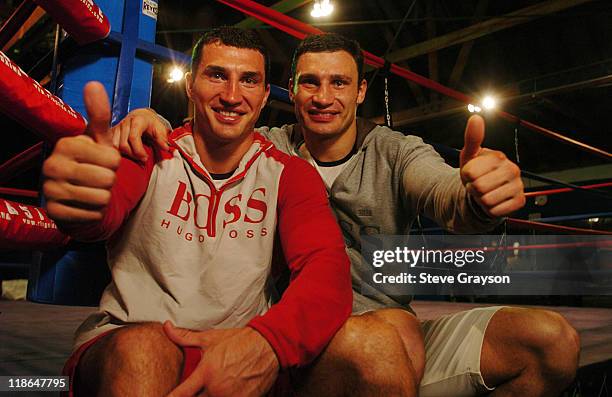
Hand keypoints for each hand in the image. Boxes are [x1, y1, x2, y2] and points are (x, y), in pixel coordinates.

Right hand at [42, 82, 120, 222]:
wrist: (78, 195)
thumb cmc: (93, 163)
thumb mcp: (99, 139)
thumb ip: (99, 114)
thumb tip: (94, 84)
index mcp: (65, 145)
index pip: (113, 159)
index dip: (114, 163)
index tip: (101, 161)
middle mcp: (52, 166)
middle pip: (108, 179)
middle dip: (110, 181)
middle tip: (97, 178)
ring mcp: (50, 190)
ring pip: (102, 198)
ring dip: (104, 197)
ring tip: (92, 191)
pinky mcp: (55, 212)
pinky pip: (92, 214)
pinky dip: (96, 212)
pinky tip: (85, 205)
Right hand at [111, 108, 170, 161]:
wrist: (141, 115)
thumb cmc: (151, 123)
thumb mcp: (159, 129)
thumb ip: (162, 139)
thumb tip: (166, 148)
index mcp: (137, 121)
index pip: (133, 137)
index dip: (139, 150)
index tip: (145, 157)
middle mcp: (125, 123)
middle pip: (123, 144)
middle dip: (133, 155)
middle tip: (142, 159)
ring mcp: (117, 127)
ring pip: (115, 146)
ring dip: (124, 154)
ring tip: (135, 157)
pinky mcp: (112, 132)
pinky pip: (111, 145)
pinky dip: (117, 152)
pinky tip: (126, 155)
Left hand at [163, 322, 278, 396]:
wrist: (267, 346)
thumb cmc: (238, 341)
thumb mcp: (209, 338)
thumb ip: (184, 337)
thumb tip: (166, 327)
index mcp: (205, 374)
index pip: (180, 394)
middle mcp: (216, 389)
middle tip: (195, 390)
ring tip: (214, 389)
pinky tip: (227, 392)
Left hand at [459, 115, 524, 216]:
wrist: (484, 192)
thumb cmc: (476, 172)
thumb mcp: (470, 156)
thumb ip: (472, 138)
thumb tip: (476, 118)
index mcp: (498, 157)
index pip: (470, 173)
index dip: (466, 176)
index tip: (471, 174)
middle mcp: (512, 169)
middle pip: (479, 187)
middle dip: (473, 189)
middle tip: (478, 185)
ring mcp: (518, 185)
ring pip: (486, 200)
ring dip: (480, 200)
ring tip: (484, 193)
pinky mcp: (520, 201)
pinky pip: (495, 211)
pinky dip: (489, 209)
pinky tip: (493, 201)